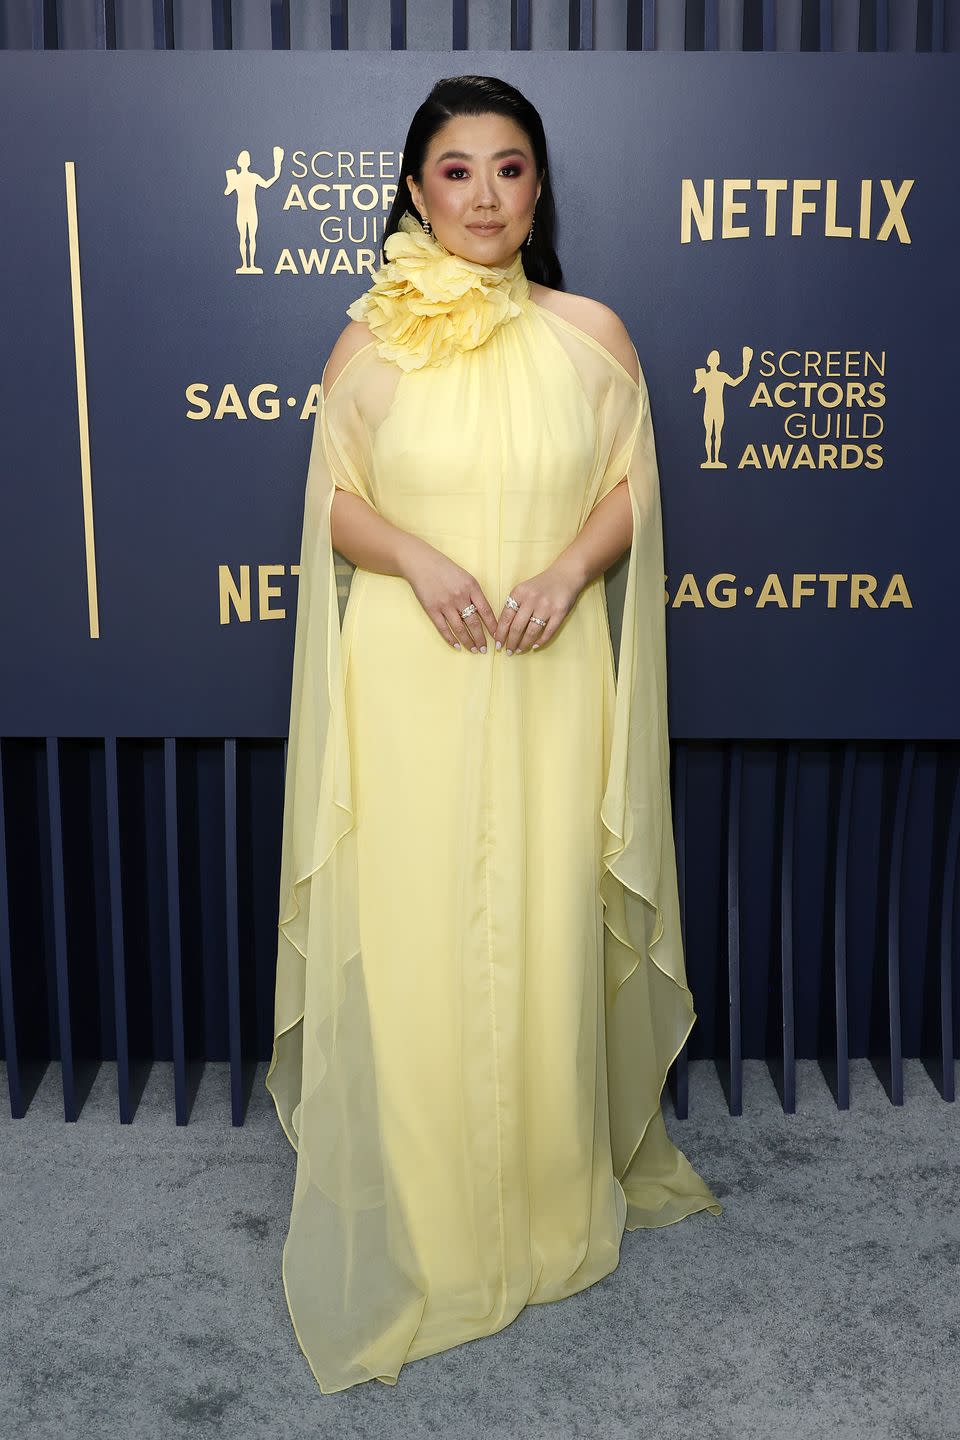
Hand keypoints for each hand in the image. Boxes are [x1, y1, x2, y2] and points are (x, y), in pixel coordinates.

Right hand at [399, 535, 497, 652]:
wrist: (421, 563)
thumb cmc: (445, 569)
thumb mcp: (465, 576)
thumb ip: (474, 593)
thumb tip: (483, 613)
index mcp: (471, 587)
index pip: (486, 610)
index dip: (492, 625)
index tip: (497, 636)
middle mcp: (460, 596)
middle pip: (474, 623)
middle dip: (481, 639)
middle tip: (485, 649)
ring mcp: (445, 604)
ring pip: (460, 628)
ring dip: (468, 642)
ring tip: (474, 650)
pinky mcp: (432, 609)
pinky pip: (443, 628)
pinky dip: (450, 639)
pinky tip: (457, 646)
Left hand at [494, 560, 584, 653]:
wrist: (566, 575)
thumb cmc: (541, 585)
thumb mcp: (523, 590)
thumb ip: (513, 605)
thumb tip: (502, 629)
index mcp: (519, 593)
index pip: (506, 617)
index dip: (501, 633)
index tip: (498, 644)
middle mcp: (531, 599)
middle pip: (517, 627)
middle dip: (511, 642)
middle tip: (508, 651)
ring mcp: (546, 606)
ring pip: (531, 631)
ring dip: (524, 644)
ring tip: (520, 650)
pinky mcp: (559, 612)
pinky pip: (548, 631)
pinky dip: (541, 641)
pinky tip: (534, 646)